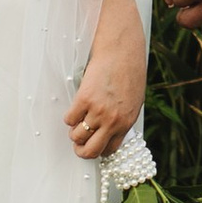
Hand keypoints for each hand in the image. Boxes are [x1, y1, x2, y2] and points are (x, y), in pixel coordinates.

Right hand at [66, 2, 146, 160]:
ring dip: (74, 130)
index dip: (97, 150)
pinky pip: (69, 119)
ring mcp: (98, 111)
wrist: (122, 51)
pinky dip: (69, 116)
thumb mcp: (132, 102)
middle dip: (81, 149)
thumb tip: (107, 132)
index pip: (109, 150)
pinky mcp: (85, 99)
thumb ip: (121, 118)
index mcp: (126, 122)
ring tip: (77, 120)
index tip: (91, 144)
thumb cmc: (128, 73)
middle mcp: (113, 121)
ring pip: (77, 135)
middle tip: (77, 142)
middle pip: (91, 151)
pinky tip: (76, 105)